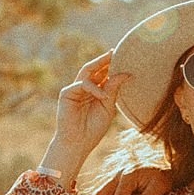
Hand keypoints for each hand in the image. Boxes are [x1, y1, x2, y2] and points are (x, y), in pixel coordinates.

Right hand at [44, 54, 127, 178]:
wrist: (78, 143)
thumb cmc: (93, 128)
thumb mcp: (108, 107)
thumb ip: (114, 90)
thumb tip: (126, 74)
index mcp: (95, 90)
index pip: (104, 73)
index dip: (112, 65)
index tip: (125, 56)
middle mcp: (84, 87)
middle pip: (95, 68)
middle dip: (105, 59)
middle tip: (117, 51)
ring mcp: (75, 89)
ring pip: (87, 71)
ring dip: (99, 64)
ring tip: (112, 58)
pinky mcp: (67, 93)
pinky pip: (82, 84)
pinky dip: (94, 88)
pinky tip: (103, 96)